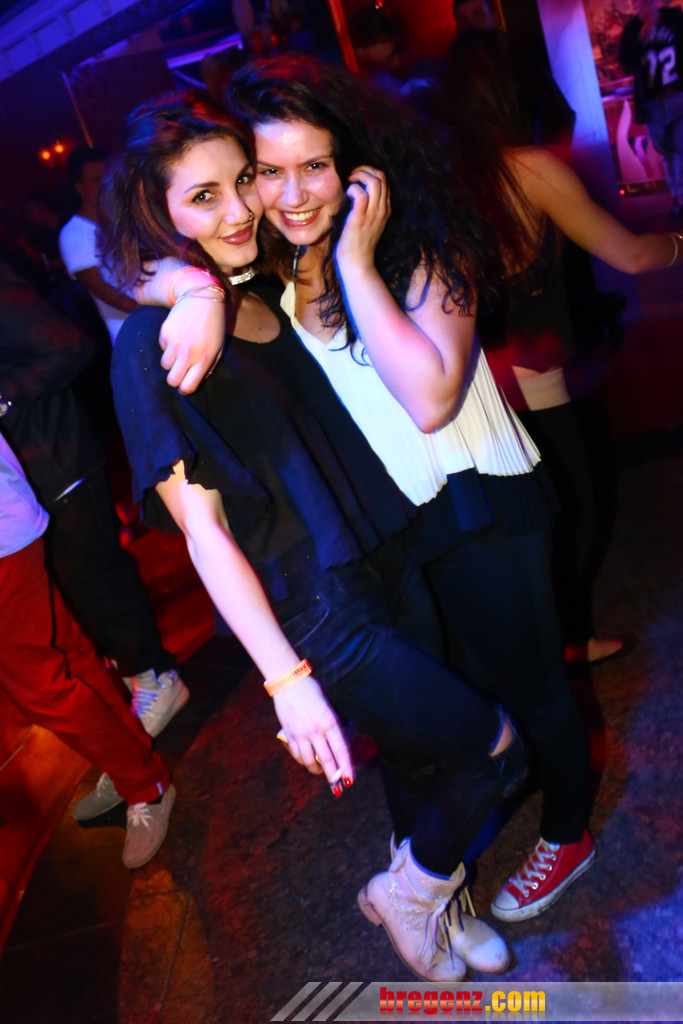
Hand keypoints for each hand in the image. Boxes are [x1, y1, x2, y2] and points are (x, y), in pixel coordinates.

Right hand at [159, 296, 225, 393]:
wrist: (202, 298)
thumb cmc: (213, 326)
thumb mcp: (218, 348)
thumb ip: (208, 366)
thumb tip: (194, 380)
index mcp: (204, 360)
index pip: (188, 386)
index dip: (185, 389)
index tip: (185, 385)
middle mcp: (188, 354)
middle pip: (172, 380)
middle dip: (175, 379)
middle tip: (179, 371)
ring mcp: (175, 343)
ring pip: (164, 365)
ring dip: (170, 361)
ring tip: (180, 350)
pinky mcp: (165, 333)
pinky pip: (161, 348)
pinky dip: (167, 346)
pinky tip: (177, 335)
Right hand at [273, 675, 354, 791]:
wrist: (289, 682)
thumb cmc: (312, 690)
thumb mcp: (328, 705)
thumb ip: (332, 723)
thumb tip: (337, 741)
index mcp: (329, 721)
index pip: (341, 750)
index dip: (346, 767)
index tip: (350, 780)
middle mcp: (315, 730)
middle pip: (326, 760)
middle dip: (333, 776)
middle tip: (338, 788)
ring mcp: (301, 733)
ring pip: (309, 761)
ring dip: (316, 770)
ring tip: (320, 771)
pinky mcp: (289, 733)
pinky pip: (297, 754)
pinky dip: (302, 760)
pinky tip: (306, 761)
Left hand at [335, 165, 390, 274]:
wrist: (357, 264)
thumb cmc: (357, 245)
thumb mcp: (368, 223)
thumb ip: (366, 208)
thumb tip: (355, 191)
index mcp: (385, 210)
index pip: (384, 181)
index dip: (370, 173)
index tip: (357, 178)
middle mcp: (382, 210)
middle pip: (382, 176)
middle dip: (365, 169)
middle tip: (352, 175)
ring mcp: (373, 214)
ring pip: (375, 181)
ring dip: (360, 175)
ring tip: (350, 180)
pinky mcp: (360, 219)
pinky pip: (359, 193)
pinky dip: (352, 188)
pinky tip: (346, 195)